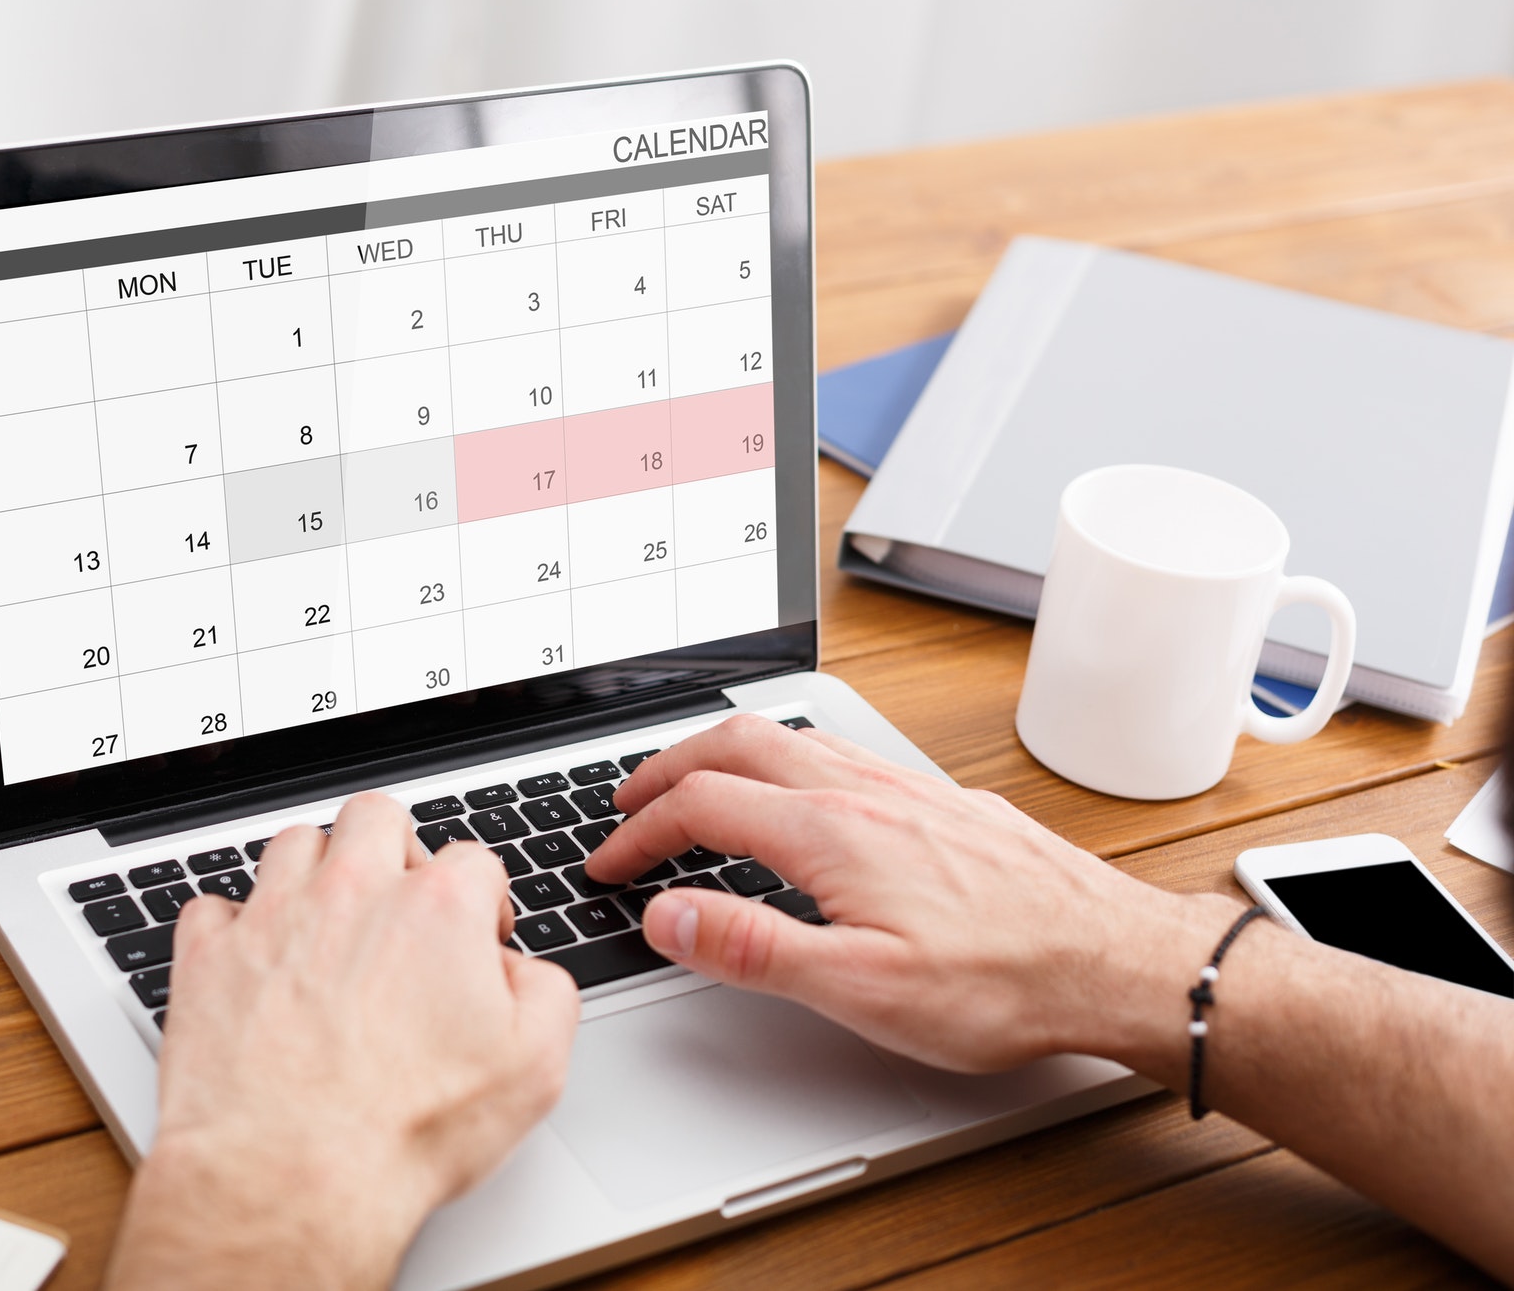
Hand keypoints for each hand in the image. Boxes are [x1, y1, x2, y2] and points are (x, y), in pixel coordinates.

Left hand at [108, 793, 580, 1290]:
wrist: (289, 1176)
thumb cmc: (402, 1131)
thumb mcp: (534, 1069)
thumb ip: (545, 993)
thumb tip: (522, 972)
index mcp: (436, 908)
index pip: (473, 860)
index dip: (485, 902)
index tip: (476, 941)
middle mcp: (351, 892)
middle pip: (376, 816)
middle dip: (394, 849)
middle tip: (399, 904)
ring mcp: (272, 917)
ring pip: (294, 843)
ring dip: (315, 872)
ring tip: (327, 923)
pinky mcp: (209, 956)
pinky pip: (214, 906)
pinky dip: (234, 927)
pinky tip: (255, 962)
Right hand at [585, 714, 1236, 1074]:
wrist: (1117, 962)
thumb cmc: (1004, 983)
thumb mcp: (860, 989)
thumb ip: (752, 948)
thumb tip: (667, 913)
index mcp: (831, 831)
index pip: (702, 805)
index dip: (638, 832)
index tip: (607, 863)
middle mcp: (865, 791)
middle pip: (737, 742)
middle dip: (667, 766)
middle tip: (628, 800)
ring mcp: (907, 788)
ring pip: (792, 736)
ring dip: (724, 752)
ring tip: (696, 782)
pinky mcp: (943, 801)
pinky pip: (841, 750)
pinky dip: (785, 758)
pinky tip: (801, 791)